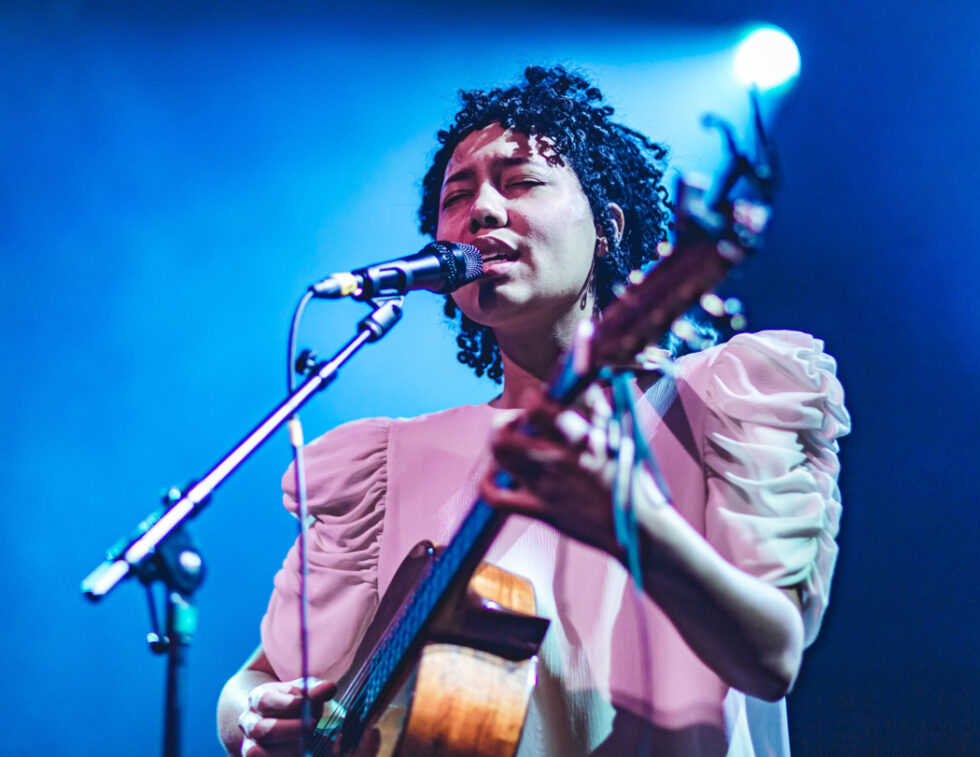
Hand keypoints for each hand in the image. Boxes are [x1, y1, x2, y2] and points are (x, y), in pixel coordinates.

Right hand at [239, 677, 335, 756]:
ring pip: (255, 752)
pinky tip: (299, 754)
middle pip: (260, 729)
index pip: (265, 701)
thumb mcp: (303, 692)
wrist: (277, 717)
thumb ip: (315, 691)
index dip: (287, 704)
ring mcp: (248, 742)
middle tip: (311, 726)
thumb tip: (330, 688)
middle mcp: (248, 720)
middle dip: (288, 729)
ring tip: (304, 745)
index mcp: (258, 698)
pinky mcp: (253, 756)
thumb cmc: (293, 703)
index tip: (308, 705)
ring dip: (285, 750)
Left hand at [481, 385, 623, 556]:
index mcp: (578, 437)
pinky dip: (487, 482)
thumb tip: (584, 383)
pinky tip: (495, 473)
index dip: (530, 401)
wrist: (637, 529)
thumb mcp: (619, 435)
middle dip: (506, 421)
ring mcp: (545, 486)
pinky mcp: (539, 510)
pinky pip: (496, 497)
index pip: (536, 409)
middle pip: (505, 432)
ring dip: (498, 444)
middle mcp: (556, 459)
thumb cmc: (631, 478)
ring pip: (499, 455)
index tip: (535, 401)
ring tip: (510, 442)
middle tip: (518, 423)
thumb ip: (596, 407)